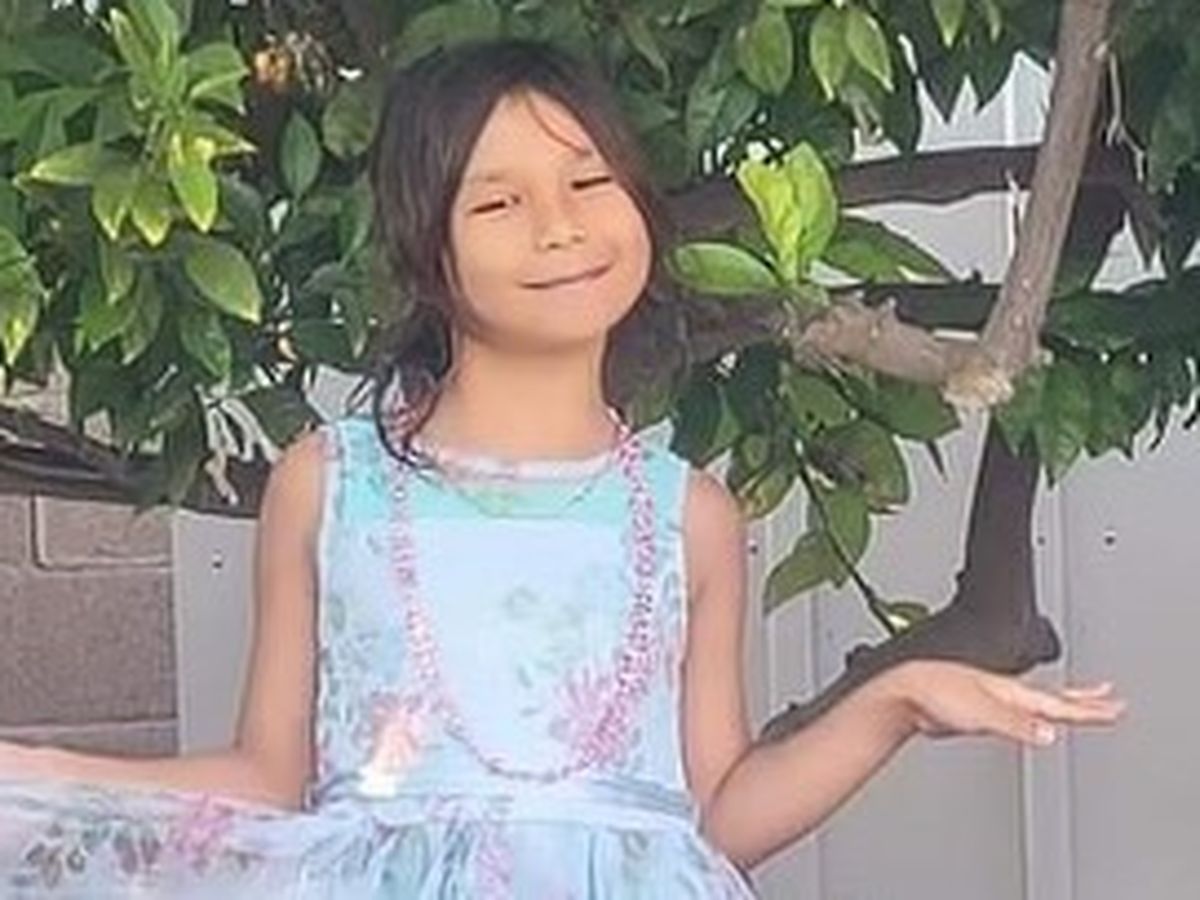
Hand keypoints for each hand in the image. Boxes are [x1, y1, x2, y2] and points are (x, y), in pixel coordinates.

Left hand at [889, 660, 1125, 746]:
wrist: (905, 692)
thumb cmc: (936, 692)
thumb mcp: (982, 713)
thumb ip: (1016, 724)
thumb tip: (1048, 734)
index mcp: (1010, 691)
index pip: (1059, 702)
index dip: (1087, 708)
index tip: (1115, 707)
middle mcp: (1003, 692)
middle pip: (1052, 697)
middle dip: (1083, 699)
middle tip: (1110, 698)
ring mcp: (990, 699)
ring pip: (1033, 702)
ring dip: (1058, 703)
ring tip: (1077, 703)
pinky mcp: (976, 711)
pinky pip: (1015, 714)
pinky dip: (1031, 716)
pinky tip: (1029, 719)